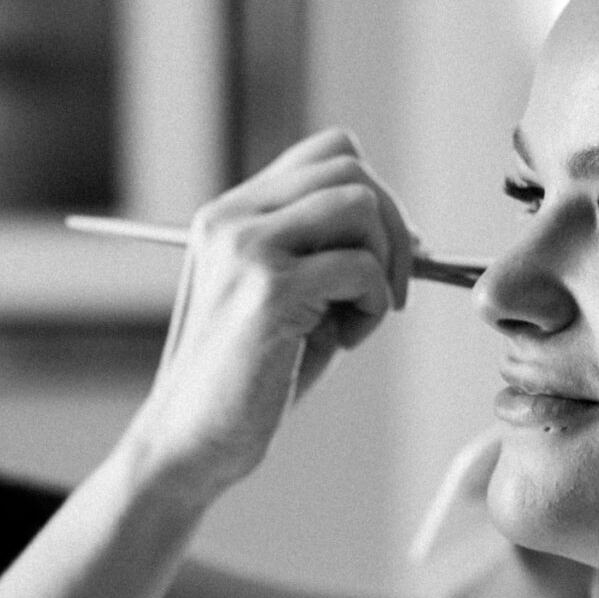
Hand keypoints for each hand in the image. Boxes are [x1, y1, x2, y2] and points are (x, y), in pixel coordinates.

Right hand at [132, 129, 412, 499]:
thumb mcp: (286, 298)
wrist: (188, 444)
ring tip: (357, 319)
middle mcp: (232, 218)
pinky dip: (375, 306)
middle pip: (350, 170)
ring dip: (384, 264)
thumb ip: (326, 251)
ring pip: (359, 205)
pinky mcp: (268, 291)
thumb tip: (410, 235)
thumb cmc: (245, 382)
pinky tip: (344, 343)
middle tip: (391, 292)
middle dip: (394, 229)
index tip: (385, 256)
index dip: (376, 197)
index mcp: (231, 213)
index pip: (329, 153)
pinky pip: (360, 267)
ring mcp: (246, 249)